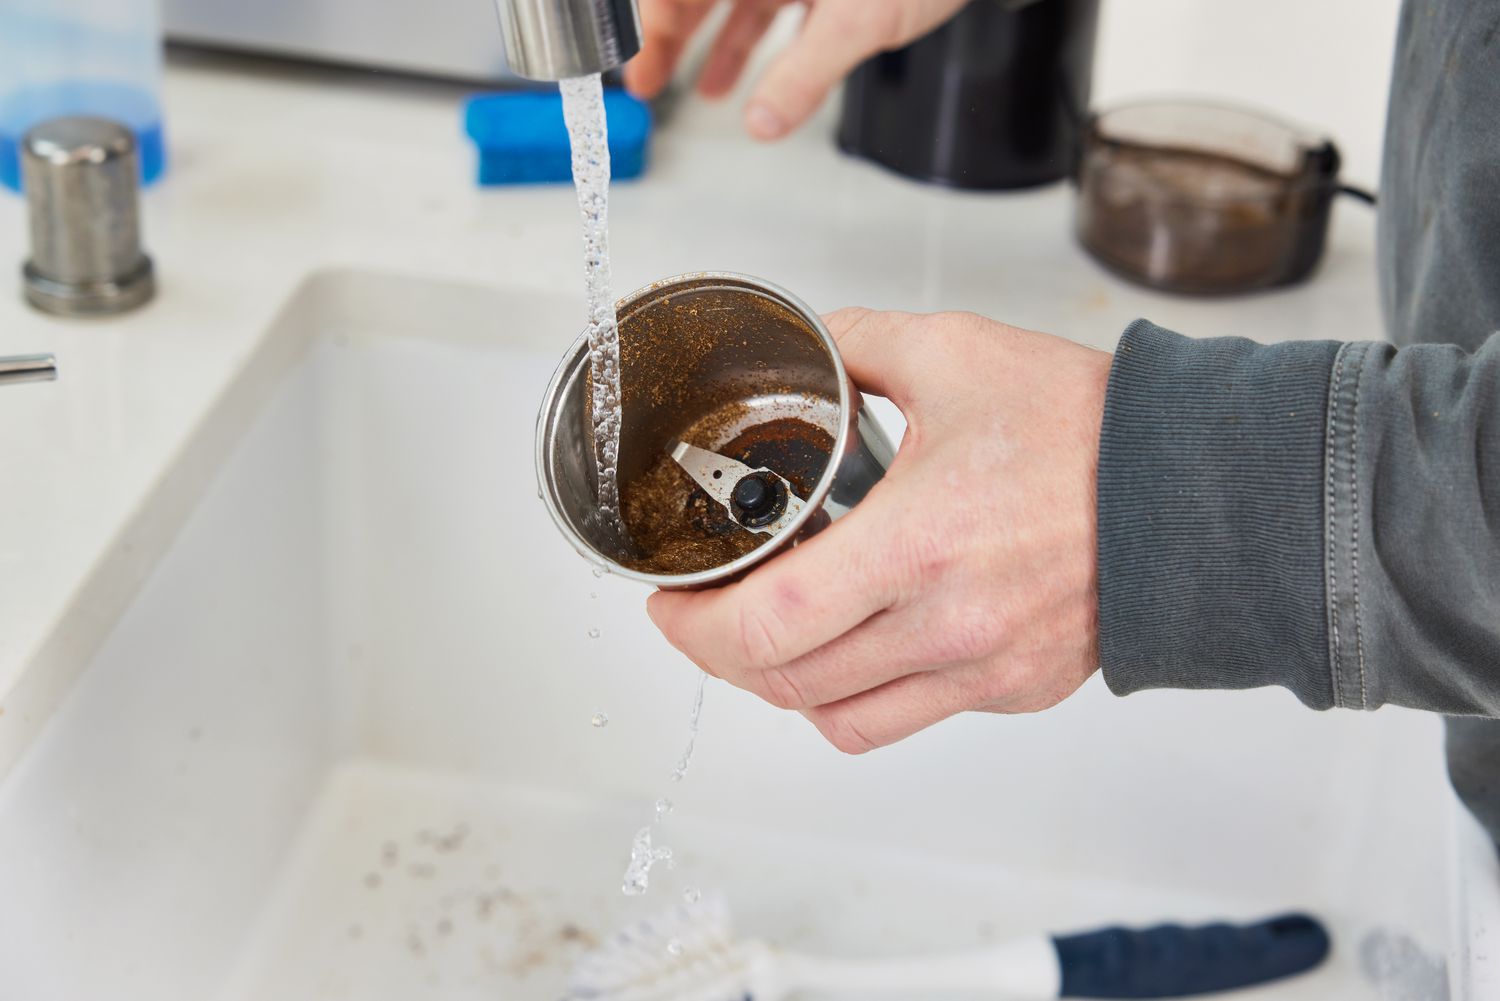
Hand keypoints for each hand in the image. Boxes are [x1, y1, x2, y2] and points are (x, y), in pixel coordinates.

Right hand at [623, 0, 968, 139]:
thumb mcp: (860, 20)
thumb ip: (804, 74)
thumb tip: (761, 123)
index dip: (651, 20)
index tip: (638, 63)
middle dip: (670, 32)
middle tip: (646, 83)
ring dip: (710, 39)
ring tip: (692, 90)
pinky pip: (774, 3)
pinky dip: (759, 39)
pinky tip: (749, 84)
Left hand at [647, 308, 1109, 752]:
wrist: (1202, 489)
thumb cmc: (1092, 427)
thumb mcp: (958, 351)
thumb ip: (859, 344)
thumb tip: (806, 348)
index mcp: (919, 543)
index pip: (771, 625)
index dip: (695, 627)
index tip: (670, 602)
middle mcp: (949, 625)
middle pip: (789, 685)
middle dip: (721, 655)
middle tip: (700, 615)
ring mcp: (985, 669)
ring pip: (841, 719)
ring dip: (785, 684)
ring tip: (770, 633)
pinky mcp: (1015, 687)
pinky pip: (906, 718)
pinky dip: (858, 695)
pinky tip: (854, 644)